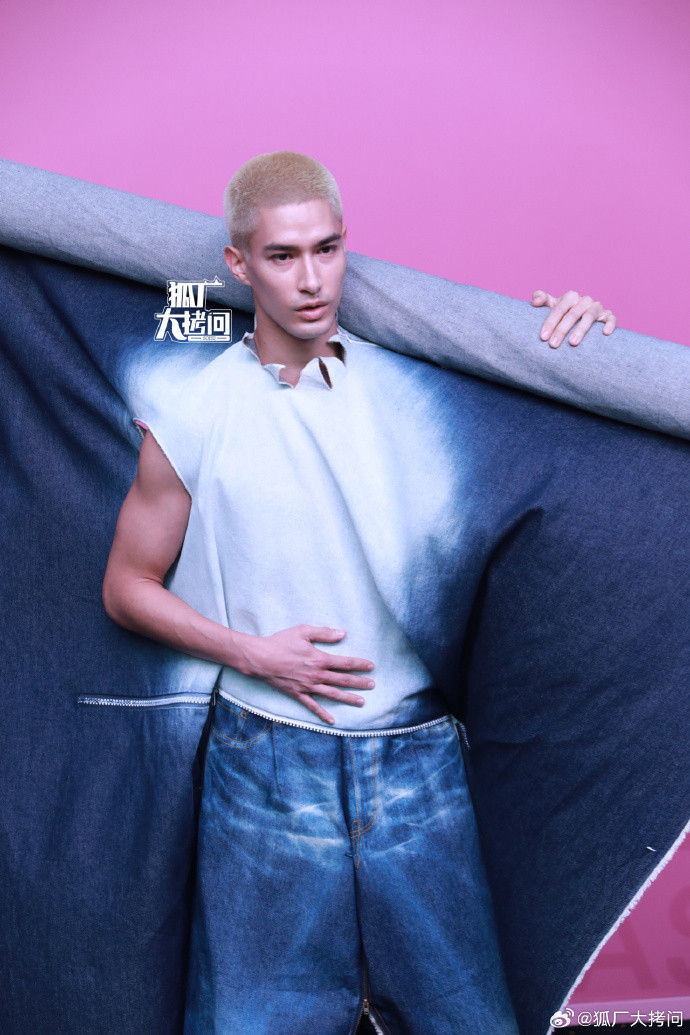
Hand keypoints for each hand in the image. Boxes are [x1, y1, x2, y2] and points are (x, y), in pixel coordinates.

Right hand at [242, 625, 375, 724]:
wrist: (260, 659)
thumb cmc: (280, 642)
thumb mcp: (303, 631)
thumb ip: (324, 633)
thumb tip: (342, 634)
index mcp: (319, 659)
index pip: (345, 663)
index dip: (359, 664)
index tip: (371, 666)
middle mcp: (316, 675)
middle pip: (343, 680)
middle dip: (359, 683)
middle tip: (372, 685)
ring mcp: (308, 686)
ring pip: (333, 694)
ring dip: (348, 698)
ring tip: (361, 702)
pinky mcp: (298, 694)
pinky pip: (313, 706)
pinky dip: (323, 714)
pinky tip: (332, 720)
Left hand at [532, 289, 616, 347]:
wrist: (582, 315)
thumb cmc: (564, 312)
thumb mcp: (552, 305)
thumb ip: (541, 299)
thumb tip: (535, 302)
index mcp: (570, 296)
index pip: (558, 309)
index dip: (550, 322)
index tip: (543, 337)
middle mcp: (584, 300)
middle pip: (572, 314)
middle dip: (562, 330)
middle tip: (553, 345)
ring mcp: (597, 307)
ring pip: (589, 317)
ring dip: (581, 330)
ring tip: (573, 343)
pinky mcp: (607, 315)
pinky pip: (611, 318)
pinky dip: (609, 324)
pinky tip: (605, 333)